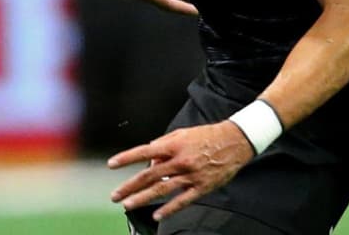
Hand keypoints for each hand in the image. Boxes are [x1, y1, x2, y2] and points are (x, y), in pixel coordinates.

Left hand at [108, 121, 253, 221]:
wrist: (236, 141)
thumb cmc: (208, 136)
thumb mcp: (183, 133)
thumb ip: (164, 143)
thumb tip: (149, 158)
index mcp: (175, 145)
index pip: (145, 151)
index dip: (127, 158)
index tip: (111, 164)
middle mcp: (181, 160)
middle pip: (150, 175)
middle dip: (129, 186)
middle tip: (115, 195)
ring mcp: (191, 175)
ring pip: (162, 189)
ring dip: (142, 198)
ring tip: (128, 204)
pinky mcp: (202, 186)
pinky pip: (182, 200)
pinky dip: (169, 209)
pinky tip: (157, 215)